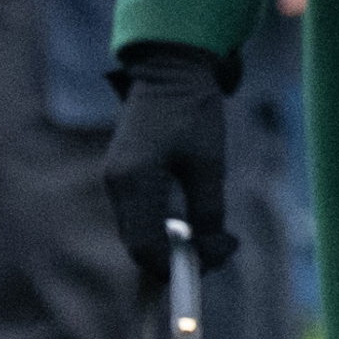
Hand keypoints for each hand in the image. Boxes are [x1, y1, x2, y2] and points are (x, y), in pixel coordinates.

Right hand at [100, 44, 238, 280]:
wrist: (171, 71)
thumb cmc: (193, 111)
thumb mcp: (209, 162)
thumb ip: (207, 209)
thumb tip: (211, 251)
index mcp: (133, 182)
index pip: (144, 246)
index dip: (173, 267)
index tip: (211, 265)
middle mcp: (116, 186)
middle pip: (139, 243)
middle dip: (177, 258)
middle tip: (222, 252)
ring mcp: (116, 180)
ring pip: (139, 231)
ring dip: (172, 243)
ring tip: (215, 240)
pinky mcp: (123, 175)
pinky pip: (140, 215)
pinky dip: (164, 227)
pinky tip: (192, 225)